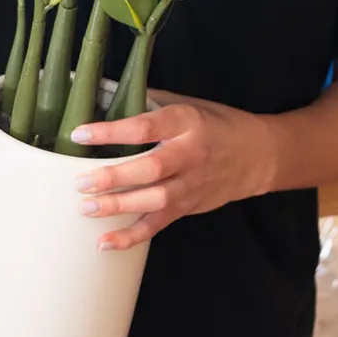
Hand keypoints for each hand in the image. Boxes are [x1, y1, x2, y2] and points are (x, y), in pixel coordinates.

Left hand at [68, 95, 278, 250]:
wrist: (257, 155)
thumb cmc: (217, 125)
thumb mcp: (190, 104)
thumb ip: (151, 102)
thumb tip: (106, 94)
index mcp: (187, 122)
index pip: (146, 126)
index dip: (112, 132)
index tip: (80, 134)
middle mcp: (190, 154)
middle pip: (151, 168)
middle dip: (114, 177)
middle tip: (82, 181)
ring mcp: (191, 184)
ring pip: (154, 200)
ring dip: (119, 206)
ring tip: (87, 208)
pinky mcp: (188, 207)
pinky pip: (157, 225)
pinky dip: (131, 236)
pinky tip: (105, 242)